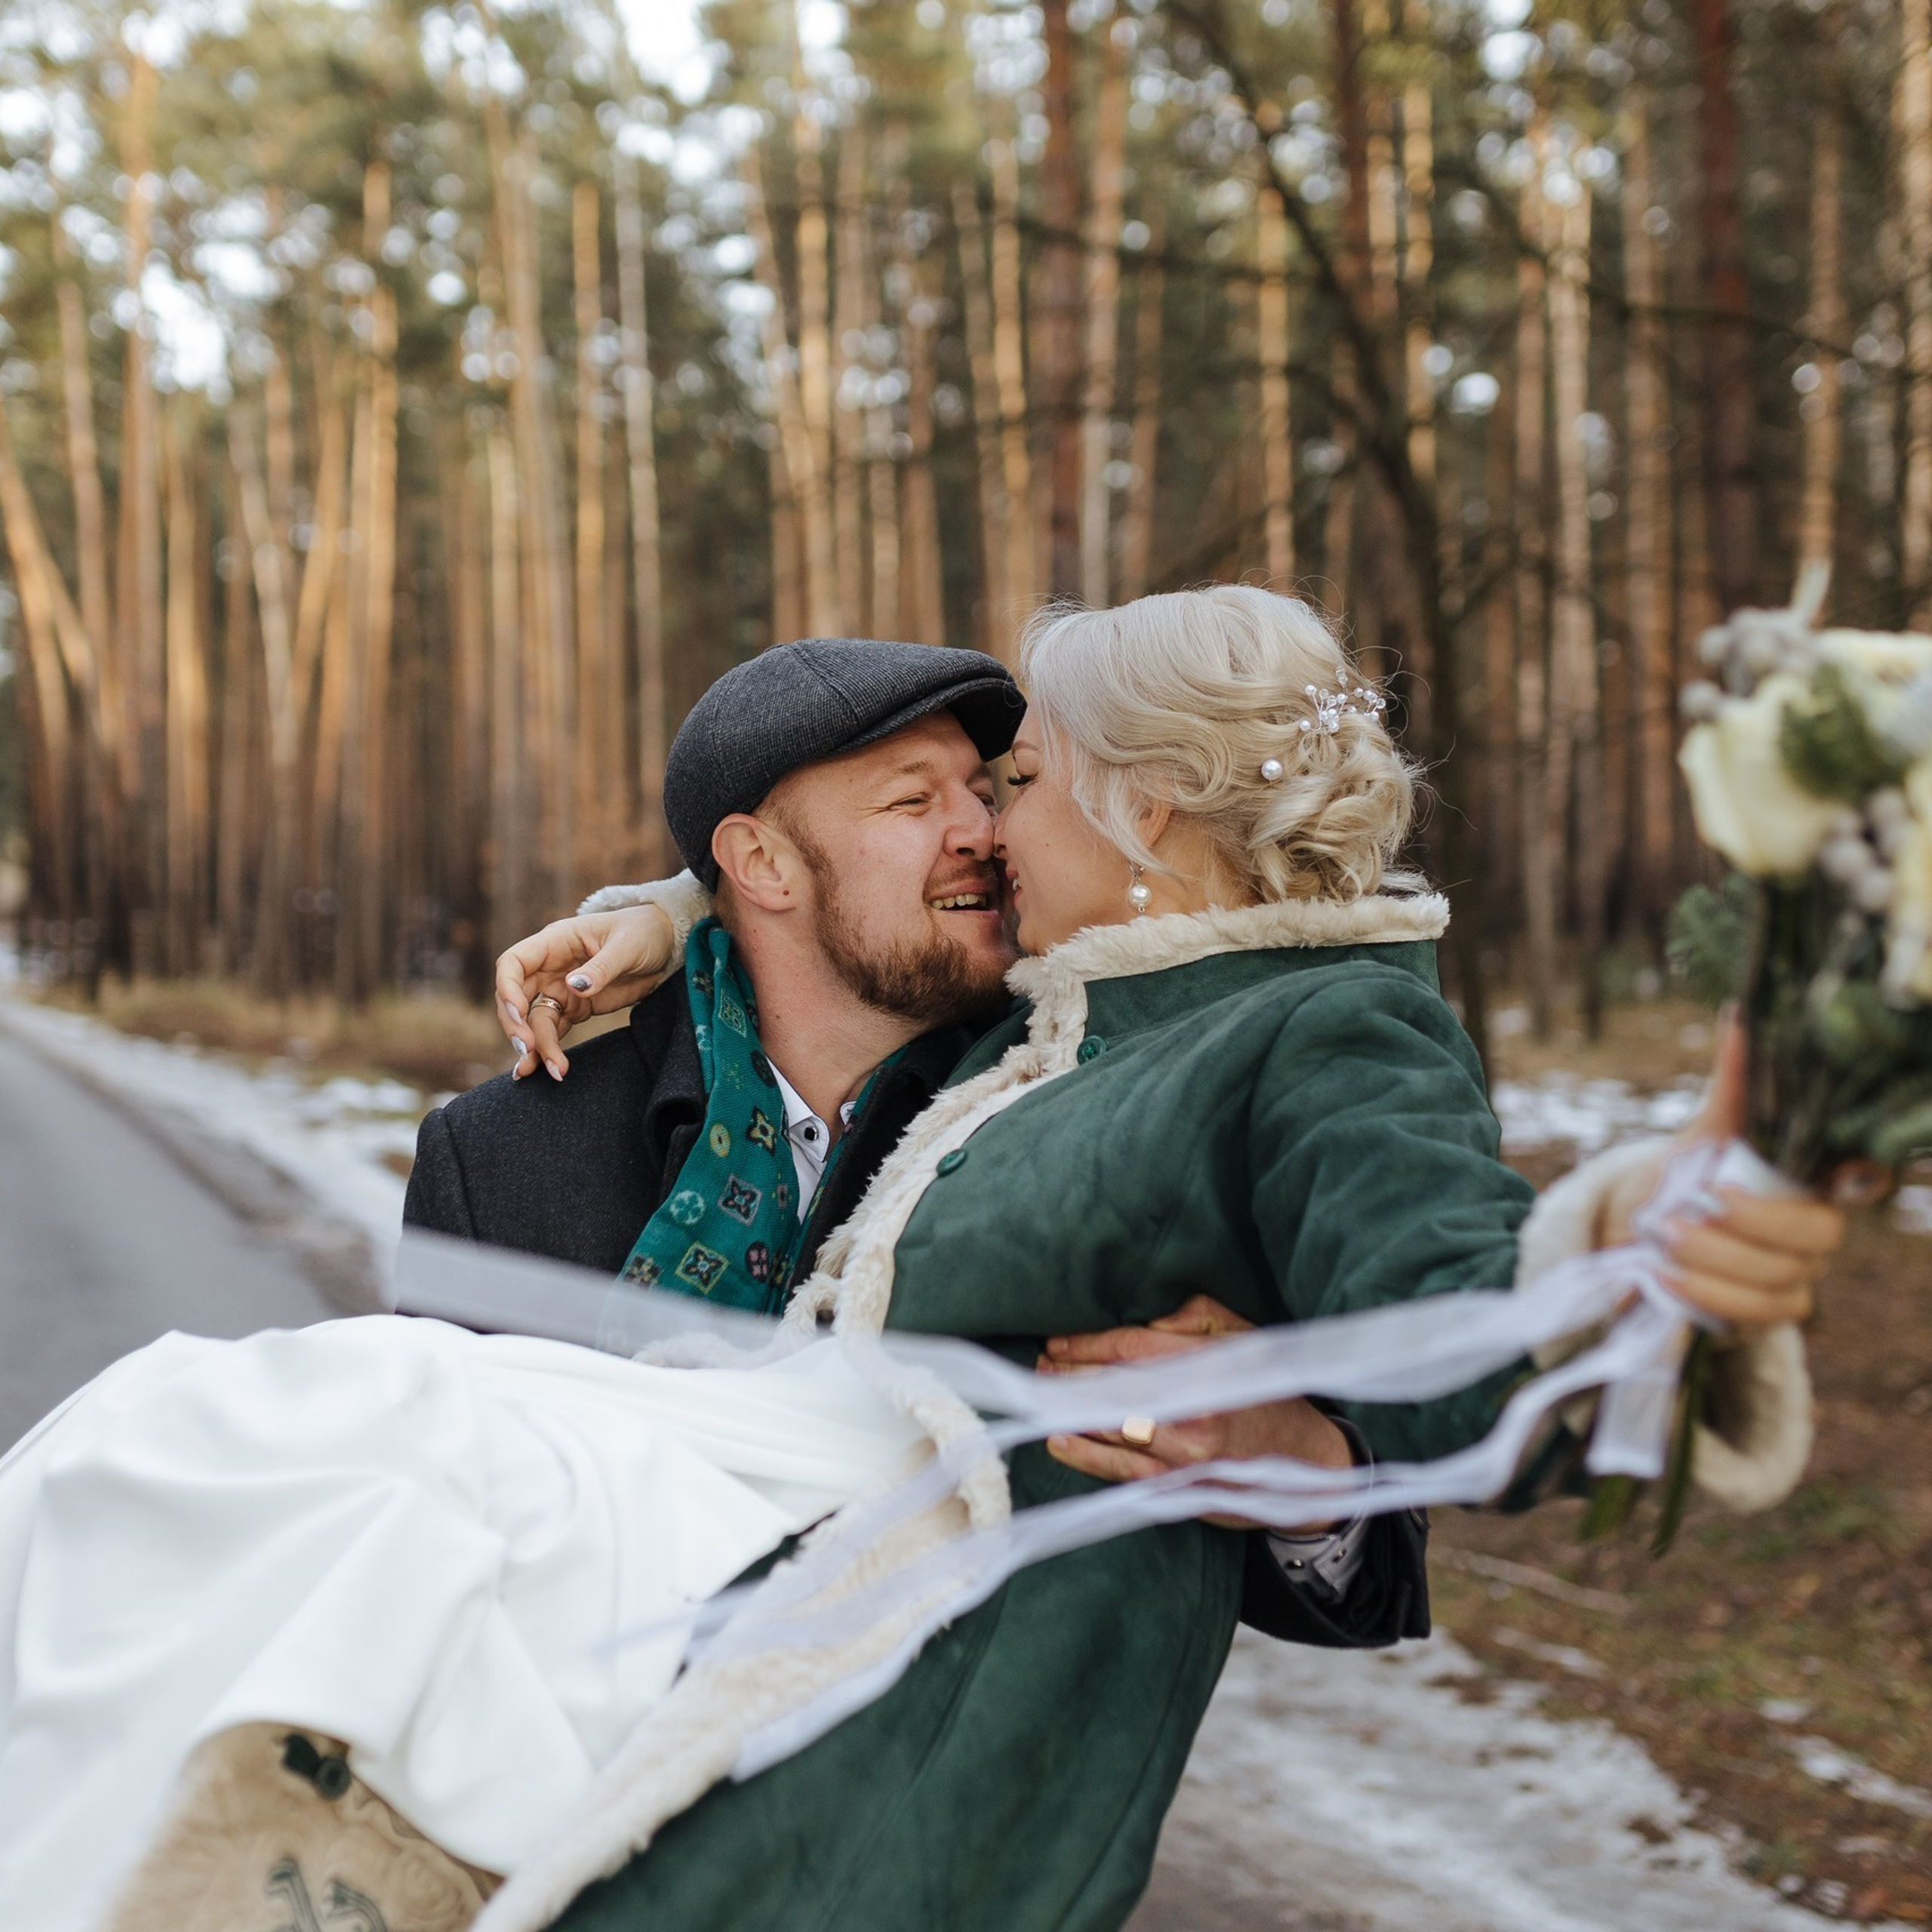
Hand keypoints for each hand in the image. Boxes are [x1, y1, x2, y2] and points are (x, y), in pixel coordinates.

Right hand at [495, 906, 679, 1081]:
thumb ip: (602, 967)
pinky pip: (554, 1031)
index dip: (507, 988)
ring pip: (534, 1020)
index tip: (518, 1012)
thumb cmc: (642, 932)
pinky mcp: (576, 1008)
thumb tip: (574, 987)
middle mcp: (550, 967)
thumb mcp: (627, 945)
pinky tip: (552, 1070)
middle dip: (517, 1025)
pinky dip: (549, 1050)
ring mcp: (560, 989)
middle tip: (528, 1051)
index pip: (513, 962)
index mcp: (555, 941)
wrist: (664, 946)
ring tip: (553, 1072)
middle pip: (516, 997)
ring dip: (537, 1047)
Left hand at [1037, 1295, 1353, 1528]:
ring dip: (1069, 1412)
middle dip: (1070, 1377)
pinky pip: (1123, 1472)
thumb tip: (1140, 1313)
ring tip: (1042, 1396)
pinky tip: (1060, 1441)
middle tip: (1040, 1366)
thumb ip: (1192, 1319)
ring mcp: (1185, 1459)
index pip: (1130, 1352)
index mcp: (1208, 1370)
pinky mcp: (1181, 1491)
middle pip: (1112, 1391)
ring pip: (1111, 1431)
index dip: (1087, 1346)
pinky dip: (1087, 1456)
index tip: (1056, 1341)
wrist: (1308, 1462)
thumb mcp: (1243, 1338)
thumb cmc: (1268, 1391)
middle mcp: (1193, 1416)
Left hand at [1595, 1011, 1844, 1330]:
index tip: (1844, 1171)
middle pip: (1816, 1235)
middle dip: (1751, 1225)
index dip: (1864, 1174)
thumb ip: (1732, 1085)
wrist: (1650, 1229)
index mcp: (1814, 1177)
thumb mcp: (1706, 1131)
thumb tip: (1741, 1014)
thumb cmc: (1692, 1174)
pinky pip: (1752, 1314)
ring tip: (1660, 1238)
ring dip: (1713, 1260)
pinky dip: (1704, 1294)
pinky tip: (1664, 1277)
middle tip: (1688, 1208)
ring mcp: (1799, 1274)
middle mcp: (1818, 1227)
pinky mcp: (1767, 1311)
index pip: (1865, 1175)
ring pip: (1779, 1278)